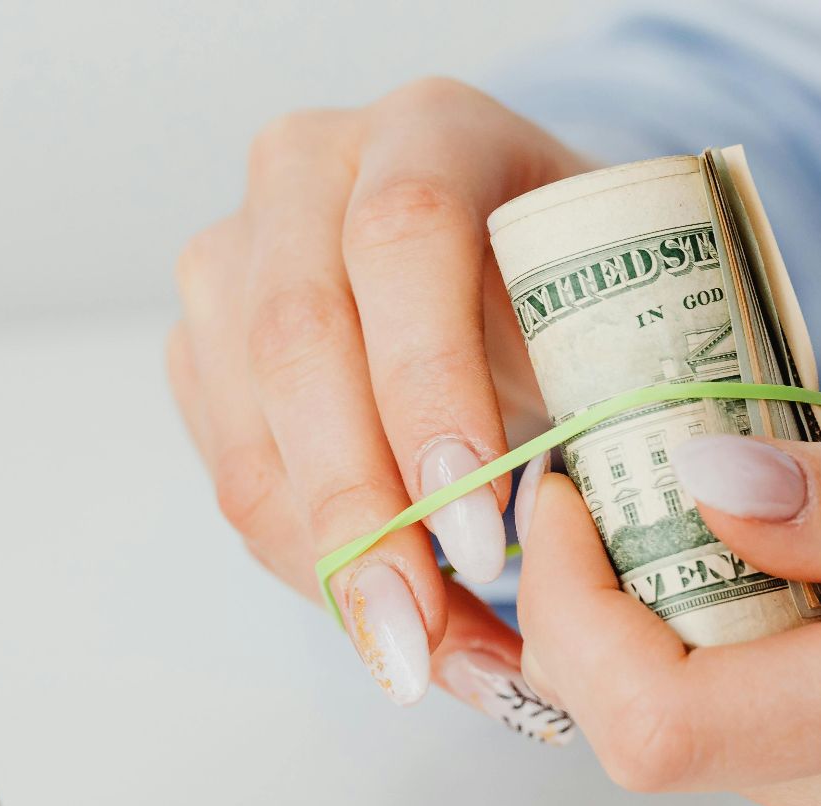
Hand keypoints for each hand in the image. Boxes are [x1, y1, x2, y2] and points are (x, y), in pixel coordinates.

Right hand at [167, 78, 589, 729]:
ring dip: (337, 568)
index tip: (478, 526)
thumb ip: (621, 392)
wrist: (505, 264)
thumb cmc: (574, 291)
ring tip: (426, 662)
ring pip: (252, 431)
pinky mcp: (199, 346)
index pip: (406, 235)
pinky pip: (236, 480)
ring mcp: (236, 257)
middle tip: (424, 636)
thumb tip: (593, 571)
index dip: (430, 384)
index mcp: (431, 129)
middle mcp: (309, 173)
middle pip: (300, 342)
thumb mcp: (617, 309)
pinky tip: (393, 629)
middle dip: (364, 513)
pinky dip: (314, 572)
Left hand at [516, 417, 820, 805]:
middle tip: (633, 453)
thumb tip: (695, 483)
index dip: (570, 604)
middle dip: (597, 586)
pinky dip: (721, 632)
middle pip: (639, 721)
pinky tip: (779, 548)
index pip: (654, 721)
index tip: (576, 483)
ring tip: (714, 484)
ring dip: (656, 605)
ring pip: (682, 722)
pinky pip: (747, 722)